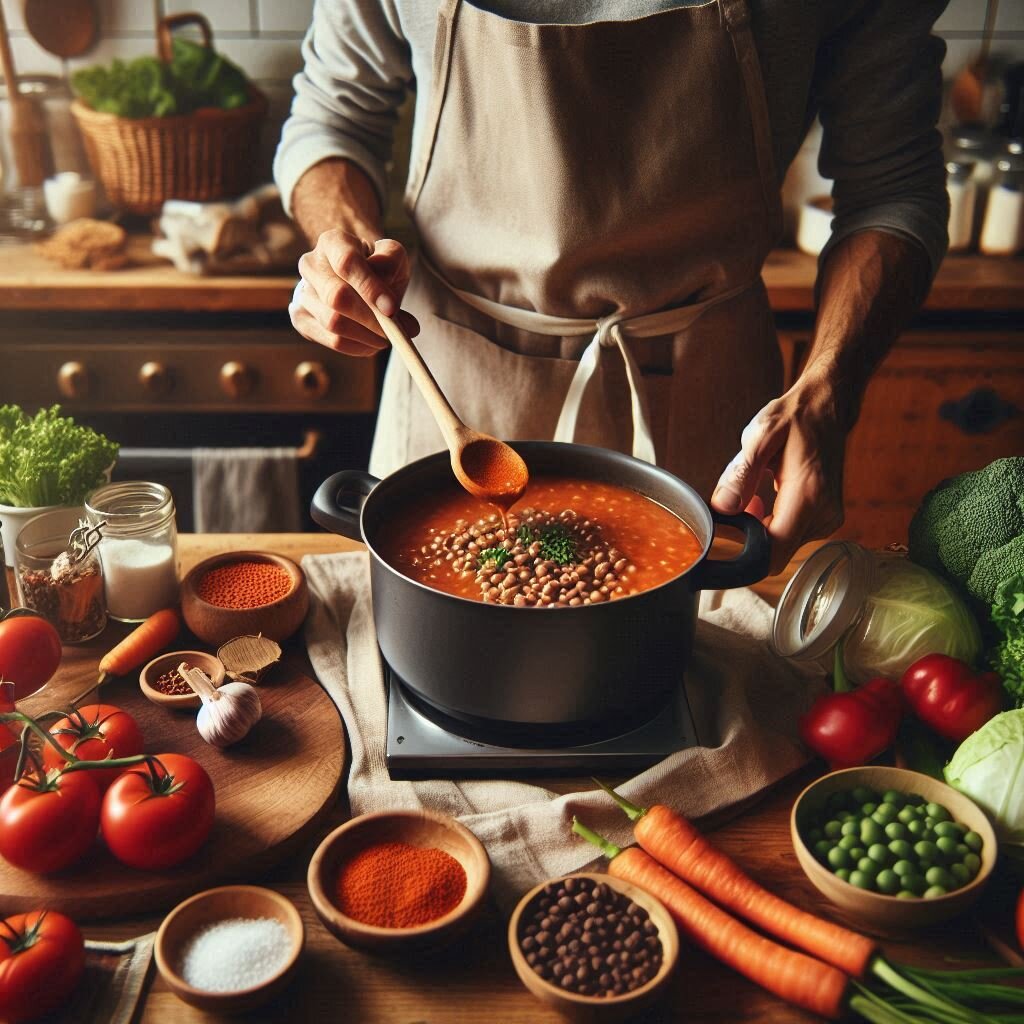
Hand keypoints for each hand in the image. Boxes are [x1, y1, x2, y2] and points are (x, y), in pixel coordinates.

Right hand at [289, 229, 418, 356]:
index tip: (392, 310)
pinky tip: (372, 342)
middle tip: (397, 332)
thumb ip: (394, 272)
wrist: (357, 279)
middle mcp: (310, 264)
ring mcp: (301, 292)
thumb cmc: (378, 267)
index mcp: (333, 242)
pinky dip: (358, 346)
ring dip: (368, 336)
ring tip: (388, 336)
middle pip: (337, 297)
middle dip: (370, 319)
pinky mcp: (300, 317)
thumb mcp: (393, 259)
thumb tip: (391, 309)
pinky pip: (332, 340)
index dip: (369, 288)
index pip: (347, 263)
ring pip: (333, 323)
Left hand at [710, 375, 849, 574]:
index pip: (775, 552)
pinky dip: (772, 524)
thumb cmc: (796, 418)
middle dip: (748, 537)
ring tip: (752, 495)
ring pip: (782, 547)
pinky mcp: (826, 519)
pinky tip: (764, 500)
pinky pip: (791, 537)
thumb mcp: (760, 436)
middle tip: (737, 504)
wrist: (829, 408)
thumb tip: (722, 508)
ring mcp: (828, 519)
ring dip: (759, 529)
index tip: (724, 539)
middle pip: (775, 552)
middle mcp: (823, 513)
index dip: (744, 555)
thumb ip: (741, 474)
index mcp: (808, 495)